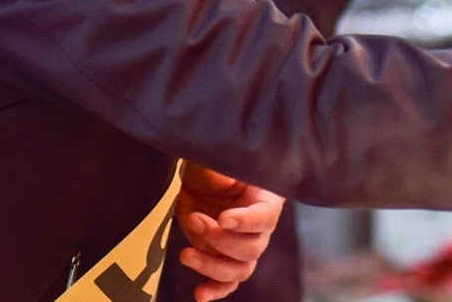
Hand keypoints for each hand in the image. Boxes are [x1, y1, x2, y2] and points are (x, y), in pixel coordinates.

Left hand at [175, 164, 284, 301]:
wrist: (197, 183)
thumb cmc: (211, 169)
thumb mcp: (212, 163)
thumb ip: (218, 170)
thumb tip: (223, 180)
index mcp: (265, 199)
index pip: (265, 216)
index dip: (246, 222)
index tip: (223, 219)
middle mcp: (258, 228)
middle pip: (253, 248)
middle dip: (221, 240)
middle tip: (196, 221)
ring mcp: (242, 247)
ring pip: (240, 270)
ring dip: (212, 266)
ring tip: (186, 254)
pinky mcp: (224, 260)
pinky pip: (227, 283)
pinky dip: (214, 290)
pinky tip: (200, 294)